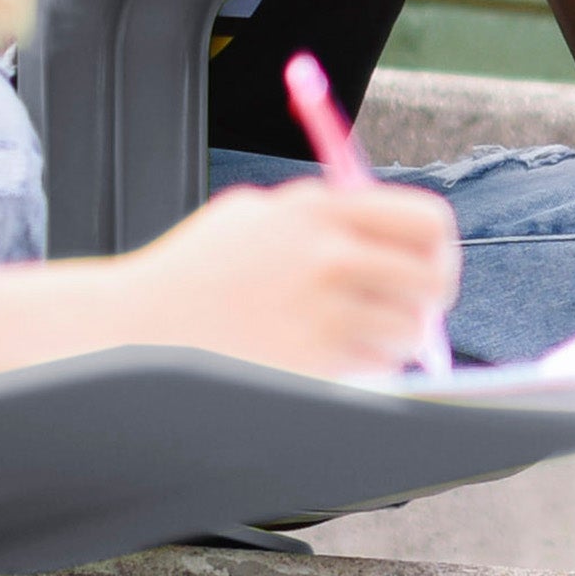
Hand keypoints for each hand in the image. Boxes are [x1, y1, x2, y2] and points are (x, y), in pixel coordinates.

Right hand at [120, 178, 460, 382]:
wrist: (136, 328)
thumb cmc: (197, 272)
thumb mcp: (254, 215)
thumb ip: (323, 215)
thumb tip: (395, 240)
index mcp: (318, 209)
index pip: (426, 221)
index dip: (438, 246)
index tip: (431, 262)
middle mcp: (327, 255)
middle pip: (432, 279)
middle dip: (432, 298)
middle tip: (417, 309)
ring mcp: (321, 312)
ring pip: (409, 330)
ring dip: (394, 337)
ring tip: (354, 334)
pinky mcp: (313, 362)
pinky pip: (375, 367)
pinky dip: (365, 365)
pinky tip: (326, 356)